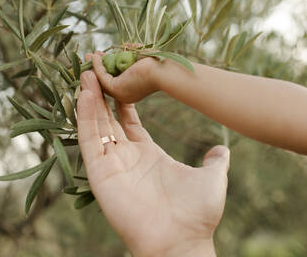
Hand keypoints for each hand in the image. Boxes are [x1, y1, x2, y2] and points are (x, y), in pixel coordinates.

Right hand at [77, 71, 229, 256]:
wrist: (182, 241)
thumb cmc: (196, 214)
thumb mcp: (211, 178)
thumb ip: (214, 161)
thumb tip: (222, 149)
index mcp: (148, 154)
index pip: (128, 119)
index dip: (122, 98)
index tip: (120, 76)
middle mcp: (126, 157)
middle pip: (108, 117)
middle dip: (101, 92)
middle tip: (95, 66)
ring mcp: (111, 164)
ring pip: (95, 124)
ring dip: (90, 98)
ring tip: (88, 71)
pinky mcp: (99, 172)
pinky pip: (89, 139)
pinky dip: (85, 115)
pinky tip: (85, 92)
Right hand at [90, 52, 159, 102]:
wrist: (164, 70)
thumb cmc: (158, 63)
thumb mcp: (141, 57)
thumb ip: (133, 53)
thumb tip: (126, 46)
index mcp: (132, 89)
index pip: (114, 79)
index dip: (105, 68)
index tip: (101, 56)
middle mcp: (125, 94)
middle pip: (105, 80)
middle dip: (96, 68)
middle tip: (90, 56)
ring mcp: (120, 93)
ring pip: (101, 79)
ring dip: (93, 66)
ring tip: (88, 55)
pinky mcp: (116, 89)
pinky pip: (102, 76)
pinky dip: (97, 66)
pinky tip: (94, 56)